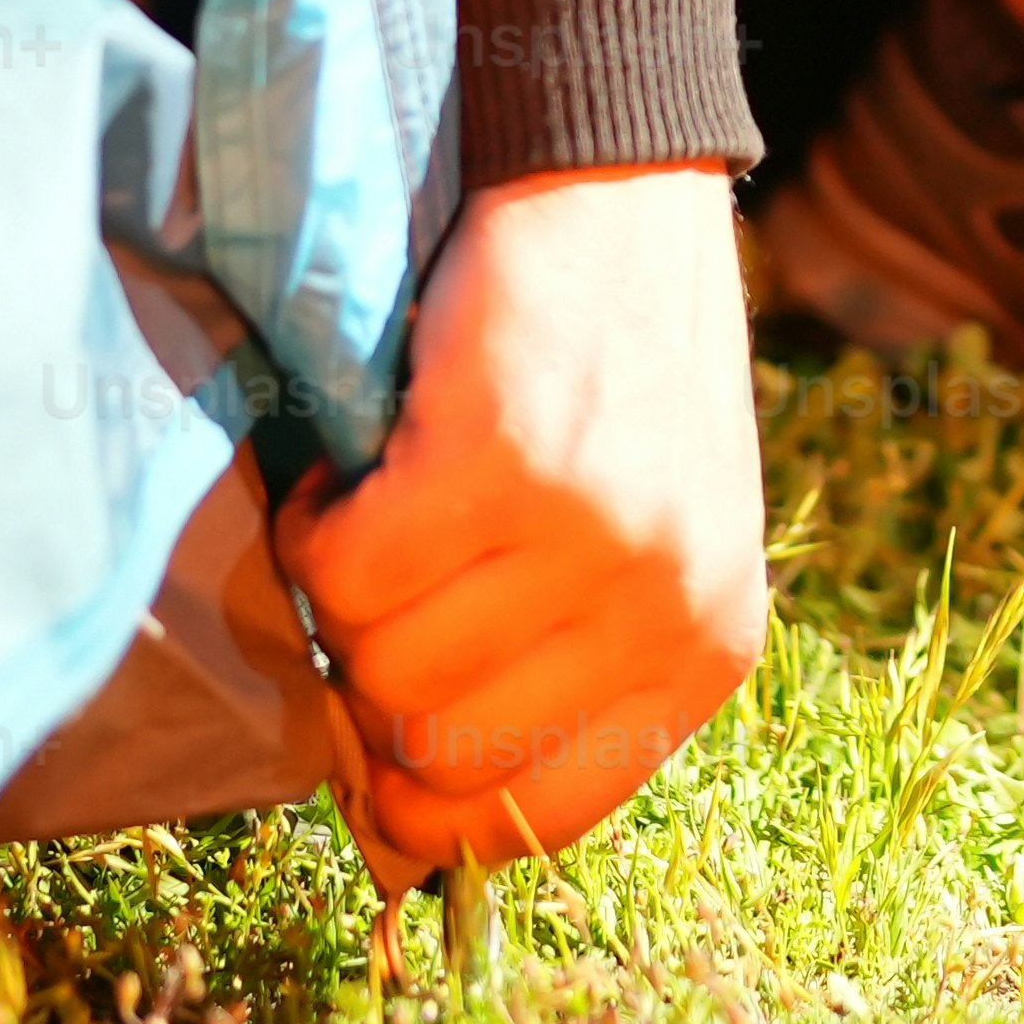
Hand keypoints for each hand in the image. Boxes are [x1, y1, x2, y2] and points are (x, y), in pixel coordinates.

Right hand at [272, 160, 768, 885]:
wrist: (615, 175)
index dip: (426, 805)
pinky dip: (315, 519)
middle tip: (385, 581)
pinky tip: (359, 462)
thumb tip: (402, 848)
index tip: (376, 742)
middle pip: (434, 752)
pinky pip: (343, 567)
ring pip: (377, 664)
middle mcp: (665, 603)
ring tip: (382, 504)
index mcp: (708, 650)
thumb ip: (550, 679)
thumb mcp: (637, 542)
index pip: (533, 821)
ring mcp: (592, 533)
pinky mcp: (504, 457)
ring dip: (341, 593)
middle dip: (372, 680)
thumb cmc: (612, 373)